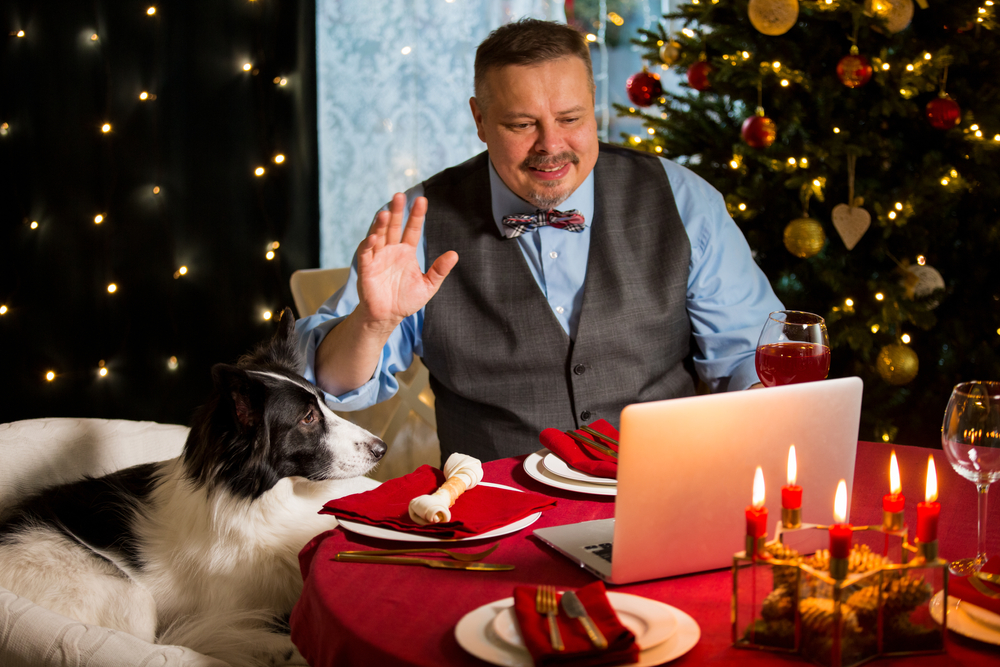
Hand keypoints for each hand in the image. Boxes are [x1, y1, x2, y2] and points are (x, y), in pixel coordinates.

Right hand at [355, 193, 458, 332]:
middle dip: (396, 212)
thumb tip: (454, 254)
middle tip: (400, 196)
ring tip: (385, 213)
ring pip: (378, 236)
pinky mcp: (366, 268)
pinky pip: (365, 253)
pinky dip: (368, 244)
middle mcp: (391, 250)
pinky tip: (374, 236)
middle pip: (393, 226)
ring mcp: (377, 257)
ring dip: (380, 224)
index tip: (422, 200)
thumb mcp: (428, 285)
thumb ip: (440, 270)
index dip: (416, 215)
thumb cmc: (406, 300)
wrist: (388, 316)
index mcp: (406, 252)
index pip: (412, 229)